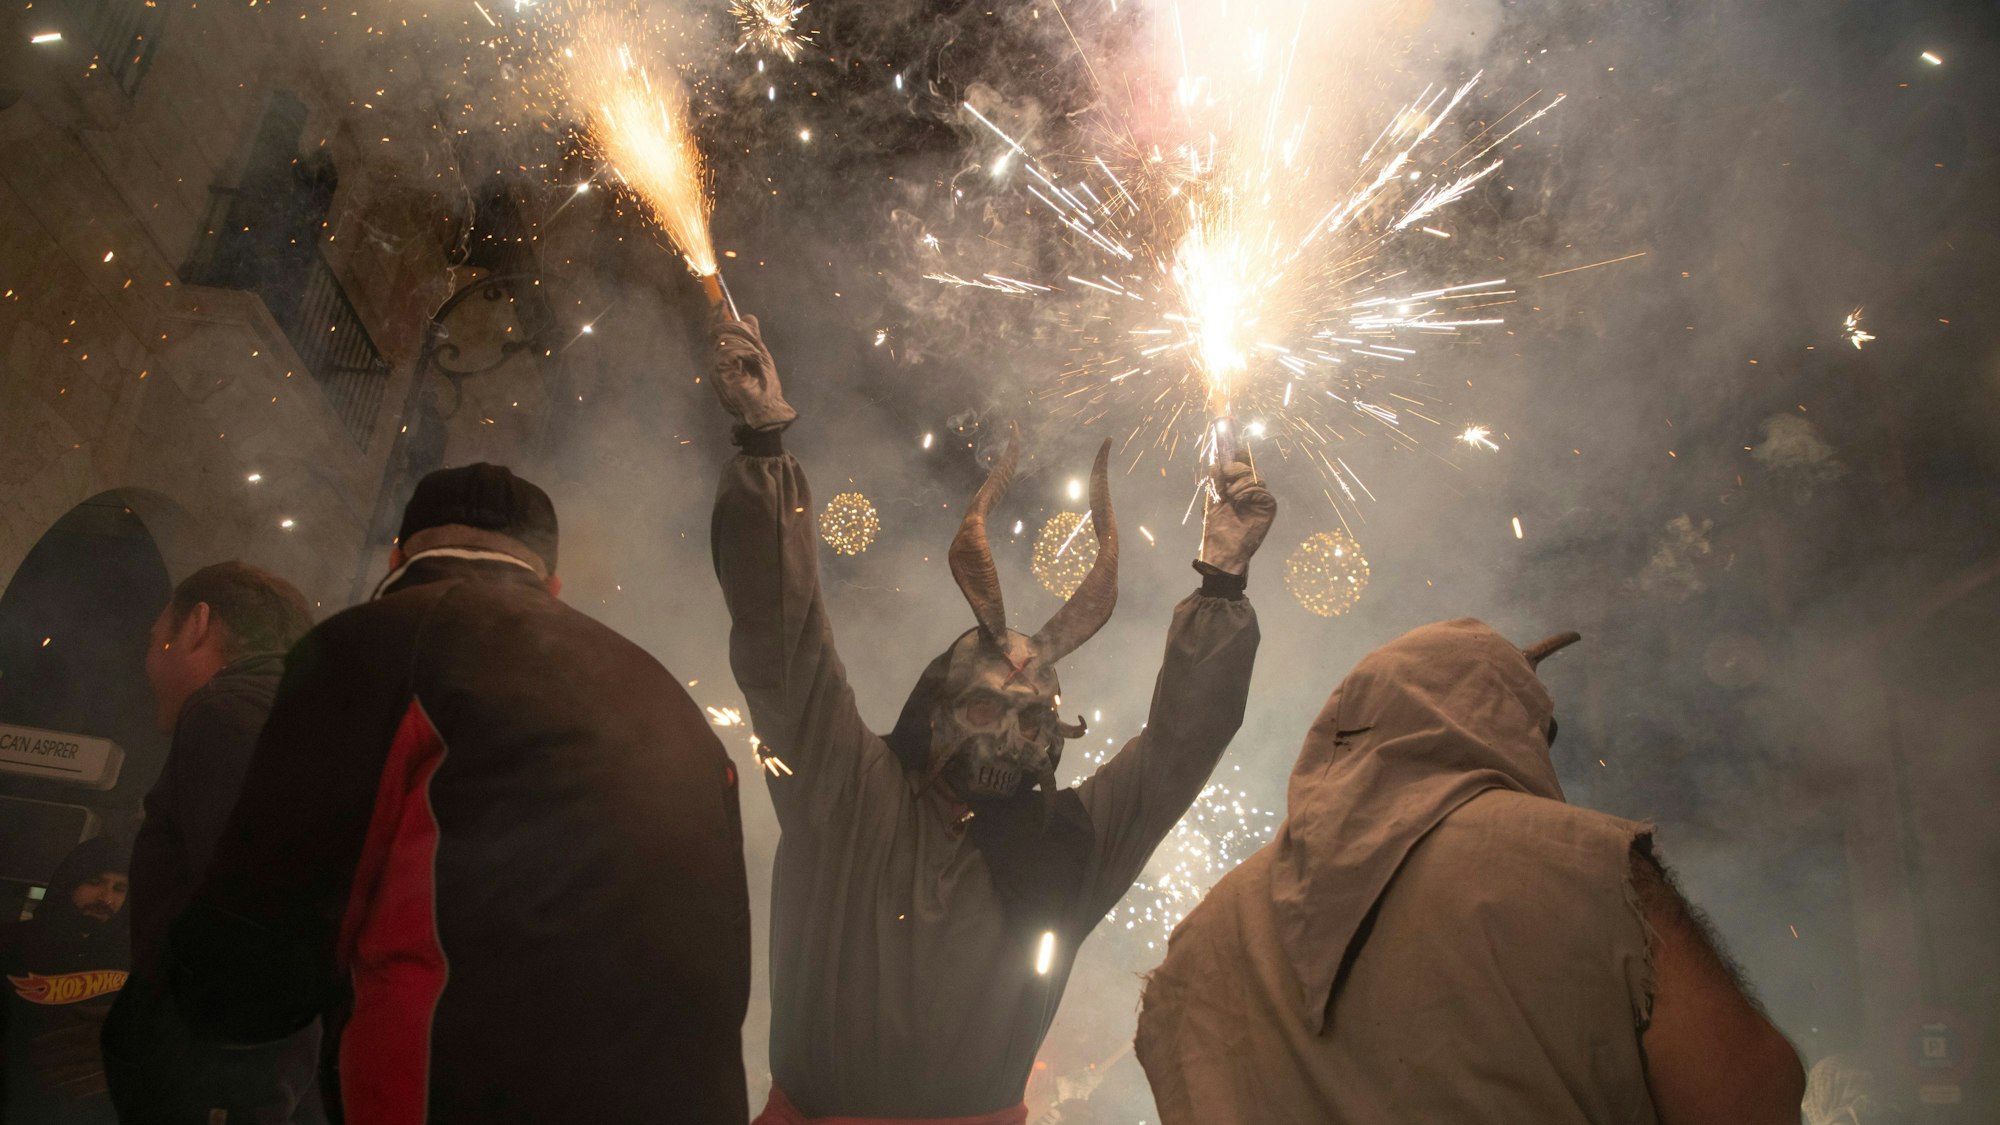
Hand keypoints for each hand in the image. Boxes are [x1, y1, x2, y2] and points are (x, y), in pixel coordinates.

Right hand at [710, 311, 796, 430]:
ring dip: (745, 342)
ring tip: (757, 356)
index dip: (716, 313)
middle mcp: (715, 361)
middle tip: (754, 339)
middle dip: (738, 328)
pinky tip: (754, 359)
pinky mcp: (718, 373)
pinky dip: (745, 351)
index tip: (722, 300)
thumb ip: (752, 337)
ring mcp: (715, 367)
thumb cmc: (765, 388)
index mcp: (724, 357)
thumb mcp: (760, 355)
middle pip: (718, 330)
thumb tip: (748, 316)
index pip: (714, 330)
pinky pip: (729, 350)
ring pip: (725, 338)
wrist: (766, 410)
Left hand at [1199, 452, 1276, 575]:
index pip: (1241, 465)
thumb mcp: (1212, 501)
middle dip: (1236, 467)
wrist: (1224, 551)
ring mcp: (1260, 498)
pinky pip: (1261, 489)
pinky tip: (1238, 499)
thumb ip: (1215, 482)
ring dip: (1240, 482)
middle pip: (1249, 467)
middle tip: (1226, 474)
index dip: (1237, 453)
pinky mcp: (1268, 506)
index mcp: (1236, 488)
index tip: (1230, 439)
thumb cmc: (1217, 529)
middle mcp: (1250, 491)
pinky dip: (1248, 491)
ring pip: (1255, 476)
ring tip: (1230, 496)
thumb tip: (1215, 463)